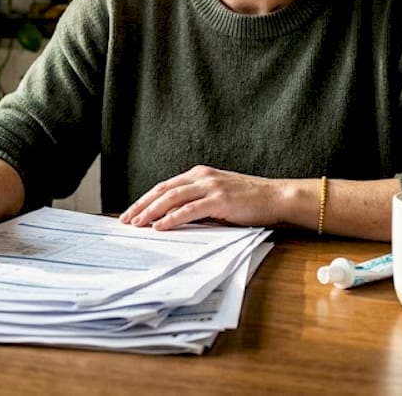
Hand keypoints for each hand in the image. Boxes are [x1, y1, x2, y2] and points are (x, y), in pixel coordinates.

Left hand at [118, 165, 286, 230]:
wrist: (276, 197)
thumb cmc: (249, 201)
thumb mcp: (218, 198)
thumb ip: (197, 204)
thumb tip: (173, 219)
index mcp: (199, 175)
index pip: (165, 186)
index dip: (145, 199)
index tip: (131, 212)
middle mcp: (202, 177)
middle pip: (163, 190)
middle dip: (141, 205)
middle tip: (125, 219)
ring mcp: (210, 186)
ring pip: (172, 197)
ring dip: (151, 211)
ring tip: (137, 223)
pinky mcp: (219, 199)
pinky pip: (189, 209)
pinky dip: (171, 217)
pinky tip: (159, 226)